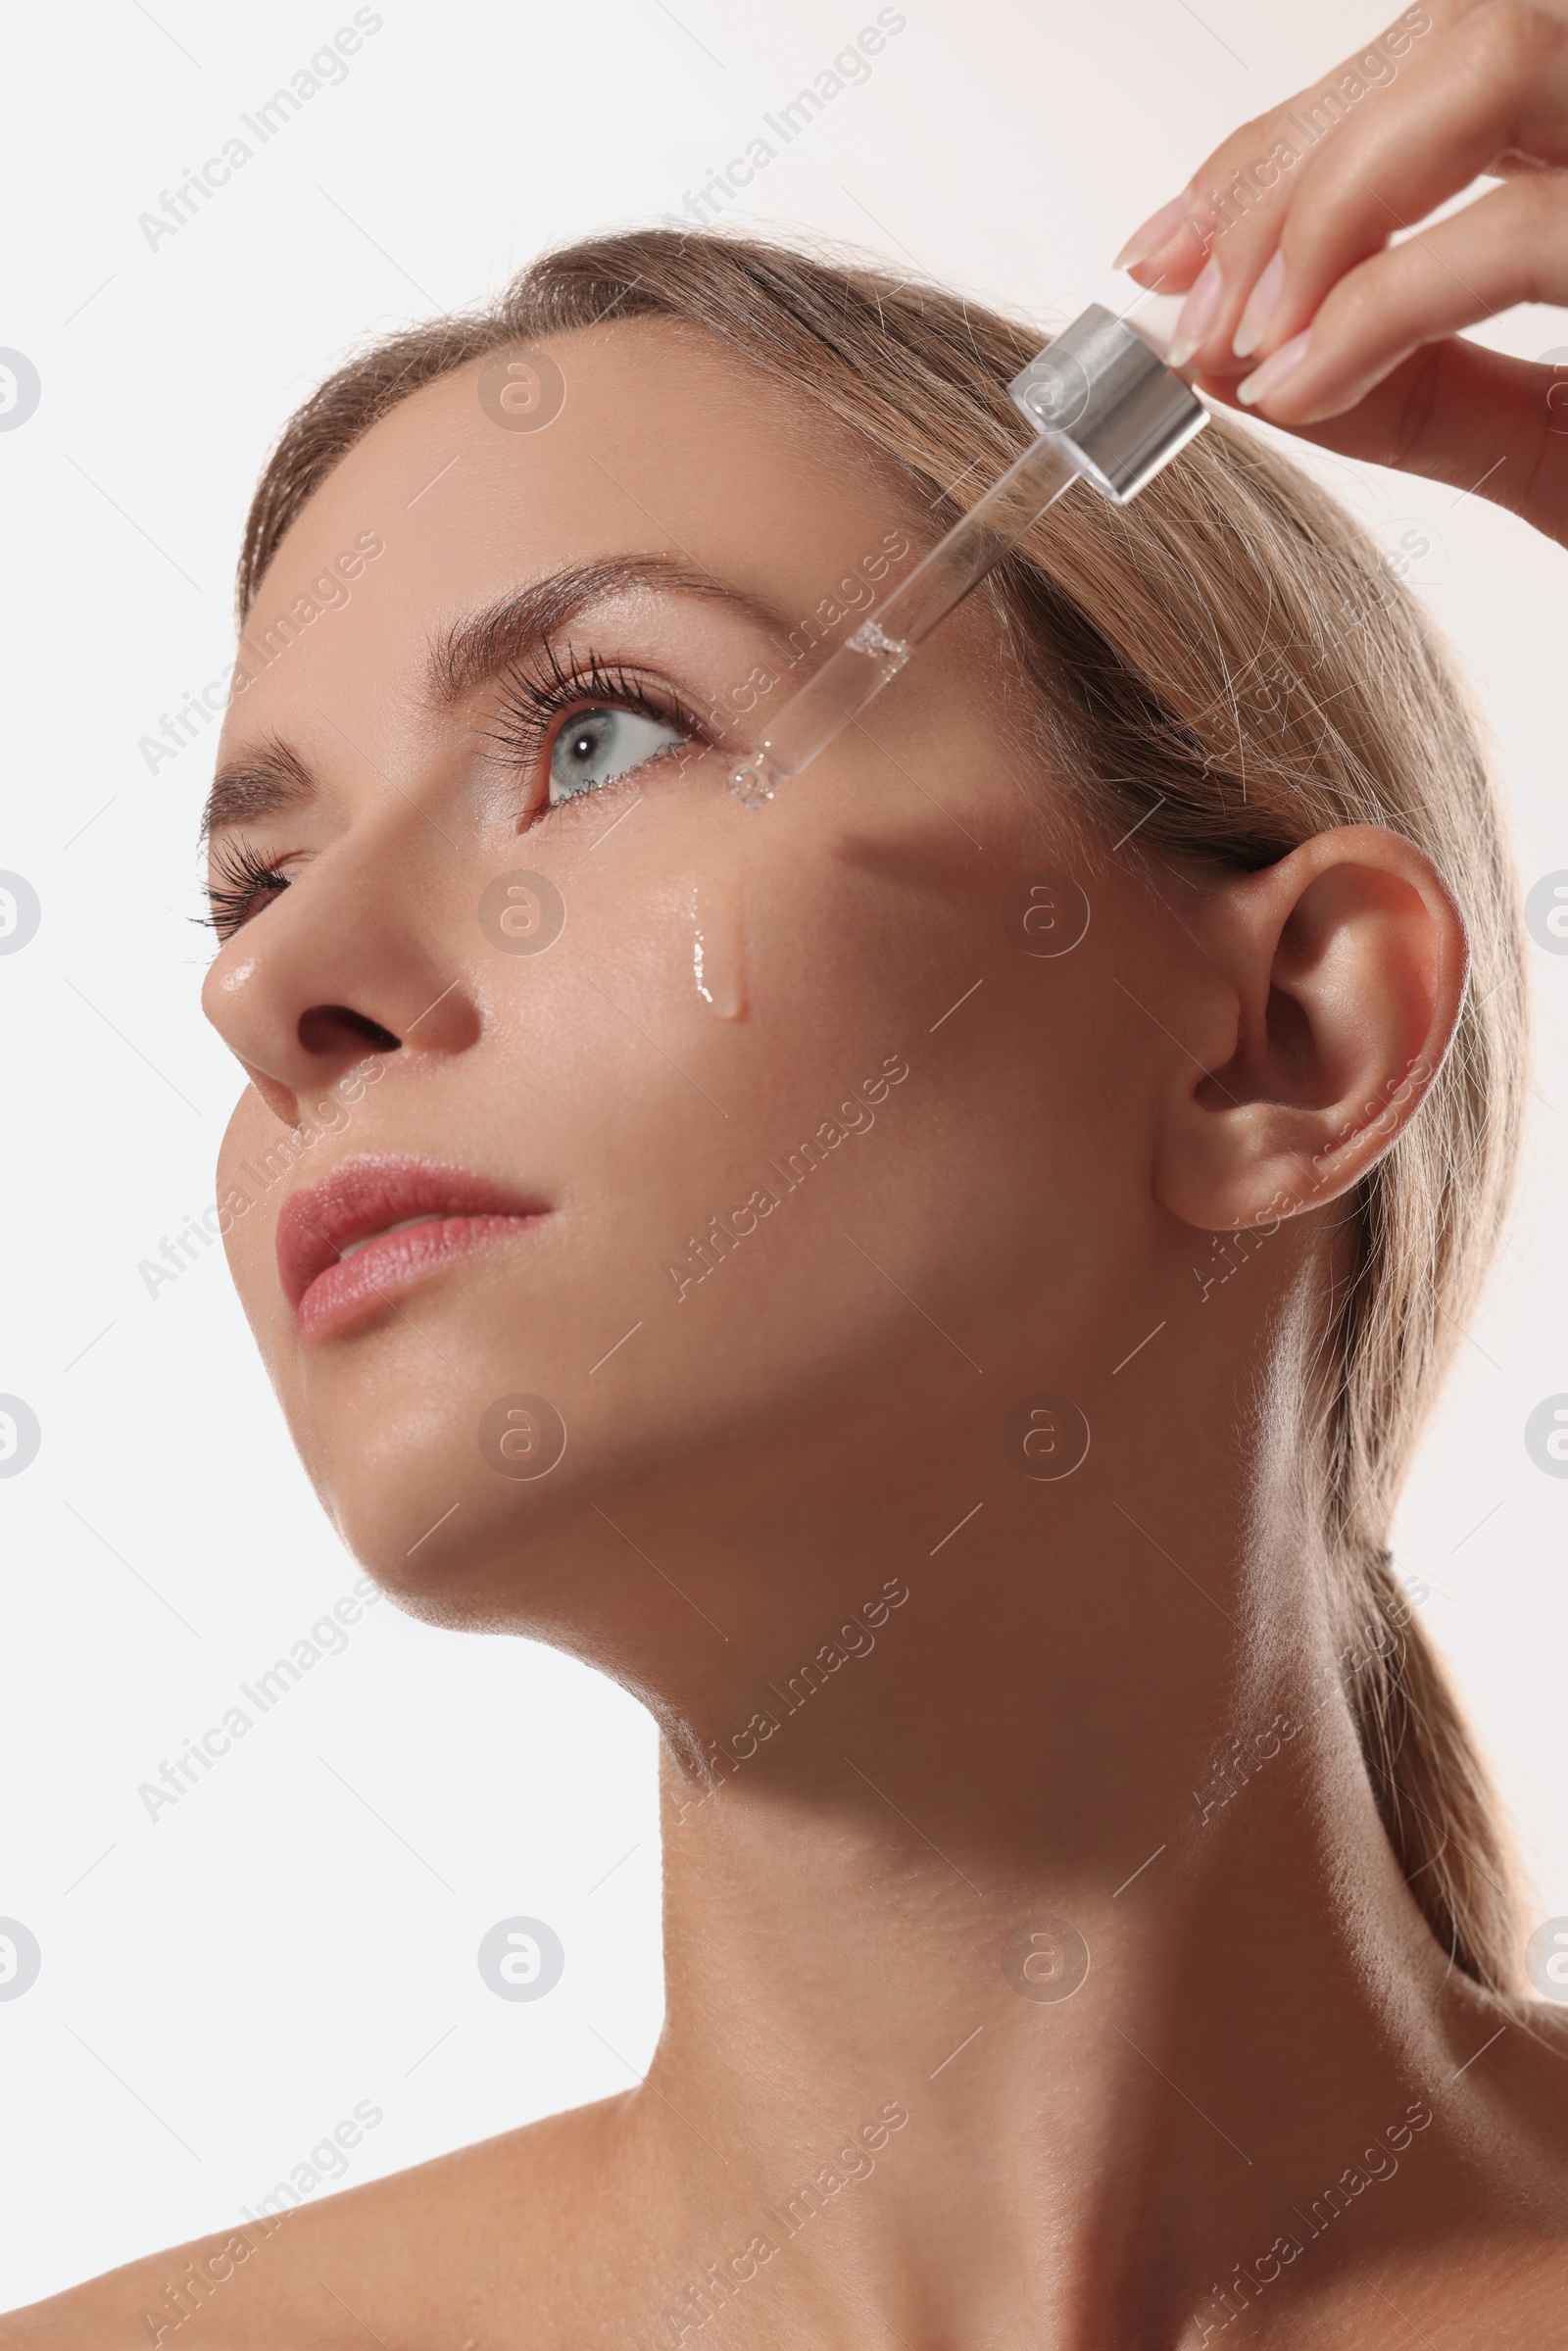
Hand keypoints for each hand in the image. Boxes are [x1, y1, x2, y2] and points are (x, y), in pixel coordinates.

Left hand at [1116, 2, 1567, 547]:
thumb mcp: (1558, 443)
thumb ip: (1428, 392)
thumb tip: (1251, 367)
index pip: (1424, 77)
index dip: (1272, 158)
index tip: (1161, 262)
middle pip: (1443, 45)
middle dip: (1275, 179)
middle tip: (1179, 316)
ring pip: (1479, 65)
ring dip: (1323, 205)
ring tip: (1249, 346)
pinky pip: (1515, 226)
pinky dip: (1383, 303)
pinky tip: (1308, 383)